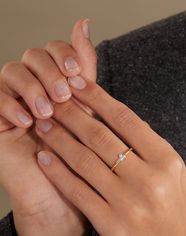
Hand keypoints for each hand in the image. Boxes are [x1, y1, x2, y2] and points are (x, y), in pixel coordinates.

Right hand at [0, 19, 95, 234]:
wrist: (63, 192)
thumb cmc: (81, 152)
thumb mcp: (88, 108)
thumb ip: (85, 70)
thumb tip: (85, 23)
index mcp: (60, 84)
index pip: (55, 49)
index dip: (65, 54)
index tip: (76, 73)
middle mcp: (37, 88)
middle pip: (34, 55)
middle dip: (49, 71)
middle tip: (63, 95)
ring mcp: (16, 101)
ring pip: (13, 70)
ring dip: (32, 88)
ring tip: (47, 111)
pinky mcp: (0, 118)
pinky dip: (10, 103)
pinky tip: (27, 120)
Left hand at [35, 77, 185, 235]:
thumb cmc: (179, 206)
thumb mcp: (173, 169)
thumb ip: (147, 144)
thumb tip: (116, 118)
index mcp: (166, 159)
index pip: (124, 118)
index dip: (98, 97)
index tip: (78, 84)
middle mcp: (147, 178)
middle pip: (100, 136)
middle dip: (72, 114)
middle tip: (53, 99)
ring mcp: (127, 203)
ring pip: (84, 161)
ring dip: (59, 139)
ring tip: (44, 124)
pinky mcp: (110, 224)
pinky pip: (77, 191)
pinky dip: (58, 172)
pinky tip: (44, 157)